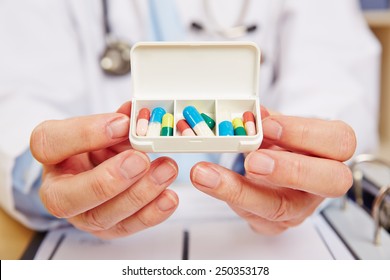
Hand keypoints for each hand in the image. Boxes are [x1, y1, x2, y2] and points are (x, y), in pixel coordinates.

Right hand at [30, 102, 178, 238]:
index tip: (121, 124)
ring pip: (102, 217)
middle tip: (140, 160)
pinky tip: (169, 197)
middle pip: (67, 198)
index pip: (48, 144)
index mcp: (51, 156)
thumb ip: (117, 121)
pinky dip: (152, 214)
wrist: (102, 169)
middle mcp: (59, 191)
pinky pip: (127, 227)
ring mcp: (82, 215)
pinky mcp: (108, 229)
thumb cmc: (99, 147)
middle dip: (109, 180)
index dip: (85, 133)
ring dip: (138, 194)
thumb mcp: (103, 127)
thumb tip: (137, 114)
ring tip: (166, 170)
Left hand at [190, 107, 355, 234]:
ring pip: (281, 207)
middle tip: (252, 161)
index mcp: (331, 151)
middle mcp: (322, 183)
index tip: (267, 125)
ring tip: (206, 174)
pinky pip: (253, 217)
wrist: (274, 176)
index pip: (338, 141)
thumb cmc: (282, 147)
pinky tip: (208, 182)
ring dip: (239, 190)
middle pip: (330, 181)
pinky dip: (227, 197)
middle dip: (290, 170)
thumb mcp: (278, 129)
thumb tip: (254, 114)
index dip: (303, 133)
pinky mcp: (275, 223)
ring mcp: (300, 208)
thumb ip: (269, 122)